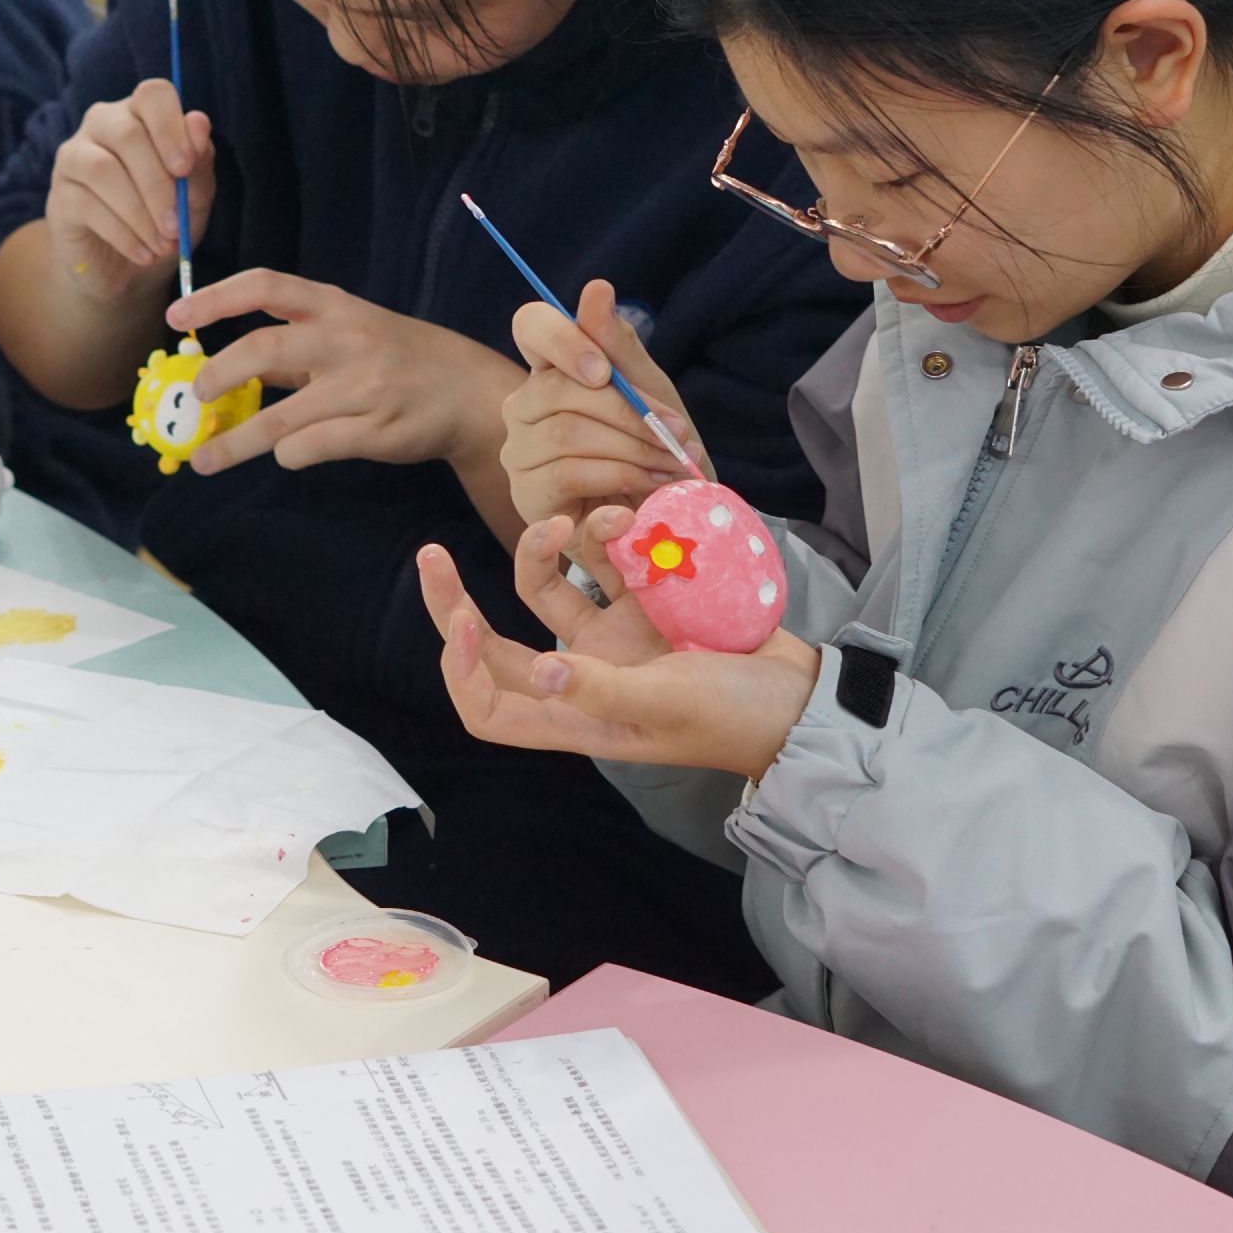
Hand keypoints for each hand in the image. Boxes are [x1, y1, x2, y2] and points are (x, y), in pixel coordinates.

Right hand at [41, 78, 215, 303]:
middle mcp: (103, 124)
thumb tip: (198, 121)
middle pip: (128, 134)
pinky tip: (143, 253)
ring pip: (103, 170)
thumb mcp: (194, 196)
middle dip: (158, 185)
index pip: (153, 94)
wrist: (129, 268)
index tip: (185, 167)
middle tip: (177, 226)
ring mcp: (75, 156)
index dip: (171, 126)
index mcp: (142, 115)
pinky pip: (87, 205)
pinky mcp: (59, 194)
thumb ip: (199, 161)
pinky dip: (123, 234)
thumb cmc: (165, 221)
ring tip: (163, 245)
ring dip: (140, 213)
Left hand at [165, 268, 523, 473]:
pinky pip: (312, 447)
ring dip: (235, 442)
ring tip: (205, 460)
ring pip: (281, 418)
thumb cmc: (401, 360)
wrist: (470, 393)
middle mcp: (347, 339)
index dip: (216, 298)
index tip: (176, 316)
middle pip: (264, 348)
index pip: (266, 286)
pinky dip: (288, 455)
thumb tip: (228, 366)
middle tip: (196, 396)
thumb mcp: (352, 333)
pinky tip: (284, 456)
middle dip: (218, 374)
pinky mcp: (376, 430)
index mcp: (336, 306)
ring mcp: (363, 387)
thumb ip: (297, 345)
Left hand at [415, 510, 818, 778]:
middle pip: (495, 643)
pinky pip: (606, 562)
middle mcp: (580, 677)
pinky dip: (608, 536)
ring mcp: (611, 638)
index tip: (461, 621)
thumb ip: (602, 690)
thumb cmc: (734, 716)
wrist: (801, 695)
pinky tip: (628, 515)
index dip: (461, 671)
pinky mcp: (645, 603)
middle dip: (458, 601)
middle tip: (430, 552)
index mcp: (574, 717)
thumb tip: (543, 669)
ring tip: (579, 518)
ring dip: (550, 549)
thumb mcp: (667, 706)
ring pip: (549, 587)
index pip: (488, 707)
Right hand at [501, 277, 708, 526]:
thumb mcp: (653, 395)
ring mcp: (519, 454)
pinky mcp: (528, 498)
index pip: (531, 326)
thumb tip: (596, 289)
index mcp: (550, 371)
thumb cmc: (656, 452)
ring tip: (668, 464)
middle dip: (627, 411)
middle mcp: (523, 409)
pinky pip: (567, 474)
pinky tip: (646, 488)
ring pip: (566, 433)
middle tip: (673, 433)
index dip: (564, 340)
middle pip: (557, 389)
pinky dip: (618, 478)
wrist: (670, 518)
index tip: (605, 371)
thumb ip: (620, 347)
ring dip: (631, 449)